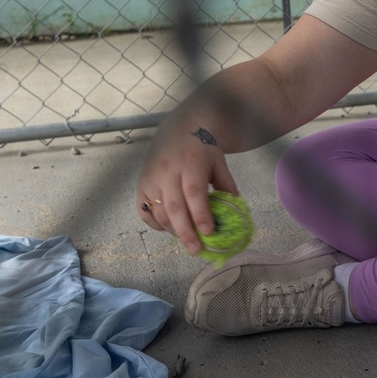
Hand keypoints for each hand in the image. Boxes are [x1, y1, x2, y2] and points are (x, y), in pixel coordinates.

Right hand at [136, 118, 238, 254]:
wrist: (179, 128)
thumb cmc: (202, 147)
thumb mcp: (219, 162)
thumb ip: (227, 186)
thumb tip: (236, 214)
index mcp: (191, 163)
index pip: (194, 192)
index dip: (200, 214)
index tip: (209, 232)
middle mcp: (167, 171)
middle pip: (174, 207)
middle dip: (185, 232)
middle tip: (196, 249)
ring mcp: (151, 178)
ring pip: (159, 212)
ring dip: (173, 230)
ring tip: (188, 239)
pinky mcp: (140, 184)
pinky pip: (144, 211)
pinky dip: (156, 224)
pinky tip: (169, 228)